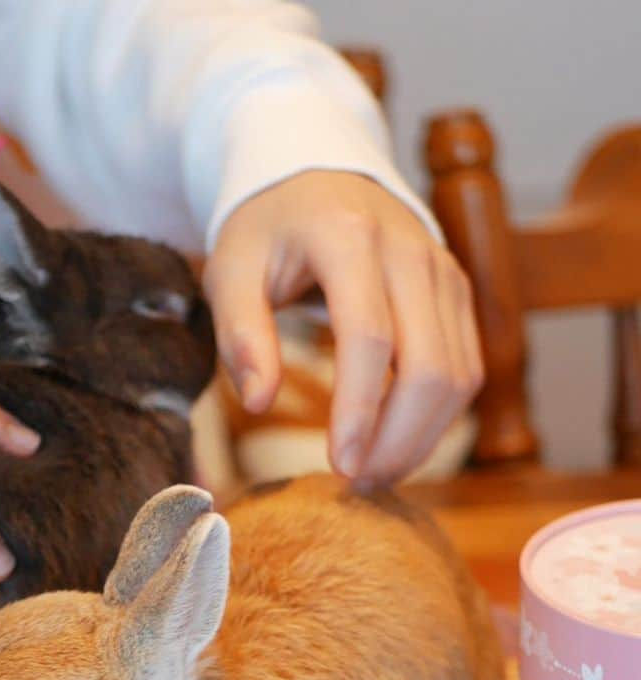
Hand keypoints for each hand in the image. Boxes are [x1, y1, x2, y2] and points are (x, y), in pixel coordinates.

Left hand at [203, 171, 482, 483]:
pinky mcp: (457, 292)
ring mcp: (444, 270)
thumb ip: (240, 334)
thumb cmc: (266, 231)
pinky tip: (397, 445)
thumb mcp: (230, 270)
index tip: (340, 465)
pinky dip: (438, 417)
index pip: (369, 337)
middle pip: (430, 365)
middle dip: (398, 439)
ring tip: (374, 475)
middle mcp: (411, 250)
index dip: (359, 410)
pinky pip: (466, 367)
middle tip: (357, 484)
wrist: (319, 176)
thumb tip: (260, 402)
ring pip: (459, 374)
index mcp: (348, 237)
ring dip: (423, 437)